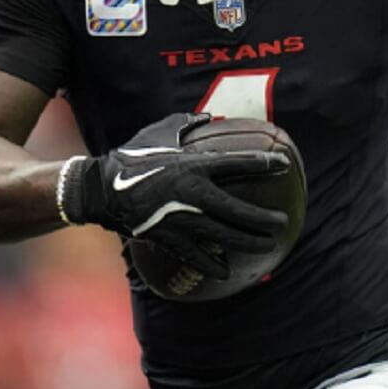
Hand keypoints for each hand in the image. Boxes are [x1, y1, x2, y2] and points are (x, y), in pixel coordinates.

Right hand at [59, 113, 290, 278]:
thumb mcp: (161, 132)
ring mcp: (183, 219)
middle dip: (263, 218)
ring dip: (248, 242)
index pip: (238, 164)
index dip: (264, 165)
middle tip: (282, 221)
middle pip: (238, 210)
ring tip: (266, 245)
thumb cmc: (134, 155)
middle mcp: (194, 194)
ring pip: (224, 236)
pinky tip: (226, 271)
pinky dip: (212, 264)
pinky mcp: (169, 238)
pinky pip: (196, 255)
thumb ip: (187, 125)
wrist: (102, 188)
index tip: (284, 165)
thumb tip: (208, 117)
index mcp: (194, 166)